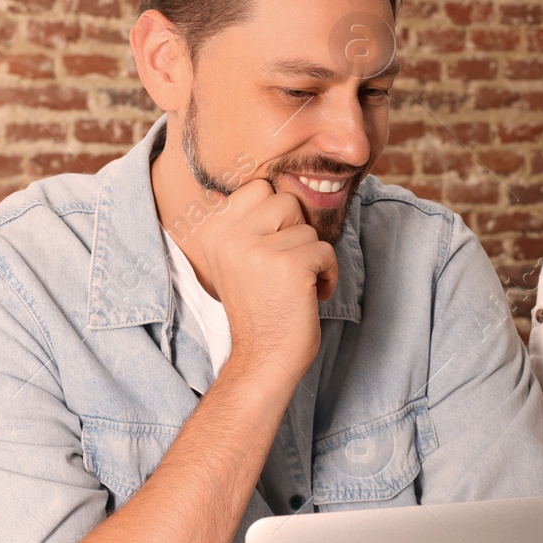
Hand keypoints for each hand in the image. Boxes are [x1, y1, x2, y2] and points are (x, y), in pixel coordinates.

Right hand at [194, 177, 337, 393]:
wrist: (263, 357)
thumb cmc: (260, 307)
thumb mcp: (236, 259)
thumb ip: (244, 223)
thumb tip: (261, 184)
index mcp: (214, 231)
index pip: (258, 188)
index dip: (276, 216)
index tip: (272, 248)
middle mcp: (230, 237)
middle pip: (285, 200)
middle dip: (295, 232)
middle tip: (284, 266)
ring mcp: (259, 250)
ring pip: (308, 228)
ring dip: (312, 257)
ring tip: (295, 284)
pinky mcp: (289, 266)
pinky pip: (325, 250)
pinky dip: (328, 273)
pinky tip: (311, 294)